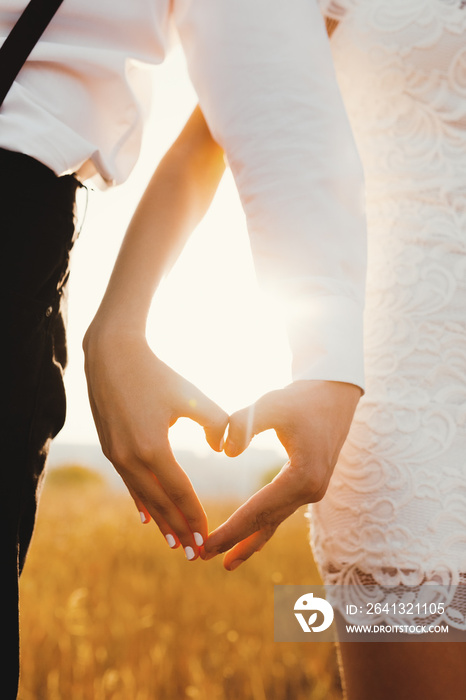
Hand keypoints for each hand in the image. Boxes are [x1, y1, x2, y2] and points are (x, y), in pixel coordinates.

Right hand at [83, 327, 227, 559]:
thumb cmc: (157, 374)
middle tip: (194, 554)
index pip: (179, 492)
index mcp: (153, 447)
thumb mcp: (192, 396)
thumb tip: (223, 450)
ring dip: (159, 520)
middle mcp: (130, 457)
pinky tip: (146, 516)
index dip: (194, 515)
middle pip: (159, 502)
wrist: (112, 356)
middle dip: (178, 529)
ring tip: (173, 543)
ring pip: (142, 496)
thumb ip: (216, 424)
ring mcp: (116, 454)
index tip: (207, 536)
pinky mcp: (110, 447)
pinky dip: (140, 501)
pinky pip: (129, 483)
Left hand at [202, 380, 360, 569]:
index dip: (230, 530)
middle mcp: (310, 490)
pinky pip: (281, 511)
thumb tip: (226, 452)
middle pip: (266, 522)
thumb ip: (244, 425)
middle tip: (201, 557)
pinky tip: (251, 539)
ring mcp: (312, 490)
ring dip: (250, 541)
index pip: (258, 510)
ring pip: (275, 522)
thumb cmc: (302, 397)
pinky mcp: (308, 484)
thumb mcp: (271, 405)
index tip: (205, 546)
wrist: (336, 393)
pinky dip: (263, 526)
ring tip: (228, 562)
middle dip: (235, 541)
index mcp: (302, 477)